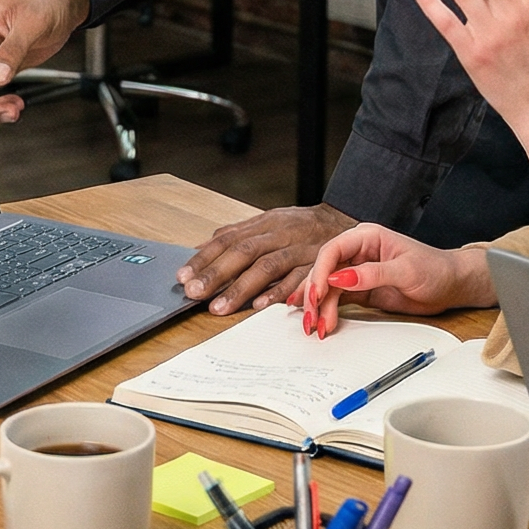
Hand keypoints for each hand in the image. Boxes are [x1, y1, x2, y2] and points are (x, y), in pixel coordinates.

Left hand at [178, 203, 353, 316]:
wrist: (344, 221)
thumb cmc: (299, 227)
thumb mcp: (267, 223)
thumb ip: (236, 235)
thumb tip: (200, 247)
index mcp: (264, 224)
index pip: (228, 239)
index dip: (205, 257)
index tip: (184, 276)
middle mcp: (280, 234)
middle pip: (244, 252)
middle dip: (217, 273)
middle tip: (194, 293)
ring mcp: (299, 248)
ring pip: (267, 266)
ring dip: (241, 288)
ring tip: (219, 308)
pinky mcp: (318, 265)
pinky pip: (298, 279)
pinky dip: (279, 292)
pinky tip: (260, 306)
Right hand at [292, 223, 489, 336]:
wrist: (451, 286)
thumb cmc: (435, 269)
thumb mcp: (406, 271)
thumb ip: (373, 274)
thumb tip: (341, 277)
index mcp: (367, 237)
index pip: (333, 250)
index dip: (321, 272)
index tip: (317, 294)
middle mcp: (358, 251)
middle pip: (325, 269)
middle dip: (314, 293)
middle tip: (311, 316)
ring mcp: (358, 271)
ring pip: (328, 286)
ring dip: (319, 307)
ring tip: (315, 326)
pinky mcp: (361, 289)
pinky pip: (337, 298)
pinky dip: (328, 310)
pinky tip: (321, 322)